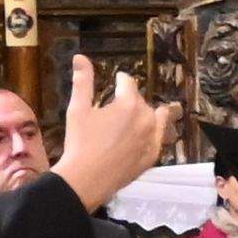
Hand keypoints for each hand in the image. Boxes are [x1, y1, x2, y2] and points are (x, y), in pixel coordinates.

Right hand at [50, 57, 169, 208]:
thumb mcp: (78, 109)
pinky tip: (145, 134)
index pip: (128, 82)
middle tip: (119, 103)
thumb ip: (82, 81)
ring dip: (146, 113)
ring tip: (136, 115)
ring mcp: (152, 138)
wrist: (86, 179)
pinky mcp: (153, 155)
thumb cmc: (79, 142)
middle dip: (130, 99)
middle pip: (141, 100)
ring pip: (155, 117)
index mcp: (129, 104)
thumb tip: (80, 57)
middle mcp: (146, 118)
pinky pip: (158, 138)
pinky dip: (153, 133)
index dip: (121, 79)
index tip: (117, 80)